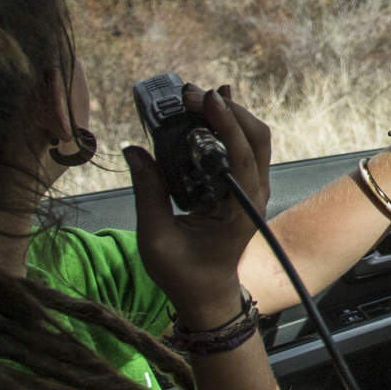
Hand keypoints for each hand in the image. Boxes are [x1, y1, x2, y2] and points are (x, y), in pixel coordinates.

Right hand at [123, 84, 272, 328]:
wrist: (206, 295)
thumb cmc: (183, 274)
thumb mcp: (156, 238)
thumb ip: (148, 193)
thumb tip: (134, 149)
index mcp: (239, 209)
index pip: (242, 156)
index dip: (226, 123)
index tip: (205, 98)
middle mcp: (253, 195)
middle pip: (256, 138)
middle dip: (227, 110)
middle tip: (190, 94)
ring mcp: (251, 189)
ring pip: (253, 139)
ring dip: (228, 114)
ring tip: (193, 97)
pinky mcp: (241, 187)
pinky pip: (242, 148)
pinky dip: (226, 126)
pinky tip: (207, 111)